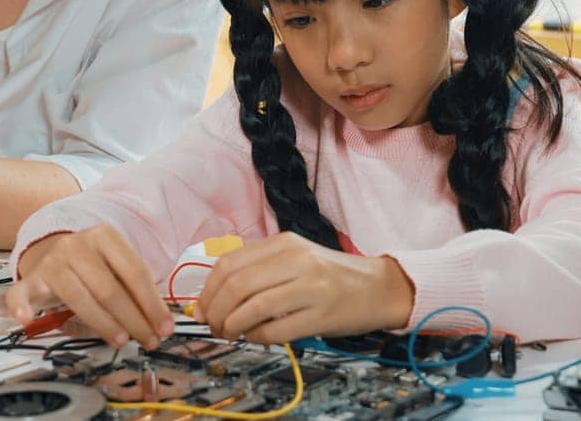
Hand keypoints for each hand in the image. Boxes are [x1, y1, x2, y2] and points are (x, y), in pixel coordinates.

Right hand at [6, 226, 174, 349]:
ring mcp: (51, 262)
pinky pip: (21, 294)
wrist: (50, 249)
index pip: (135, 272)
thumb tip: (160, 322)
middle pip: (110, 289)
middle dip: (133, 319)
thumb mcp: (114, 264)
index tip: (164, 326)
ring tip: (122, 340)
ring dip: (104, 324)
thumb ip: (133, 287)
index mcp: (105, 236)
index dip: (152, 303)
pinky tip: (27, 320)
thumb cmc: (92, 265)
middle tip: (148, 340)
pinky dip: (21, 307)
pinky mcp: (29, 280)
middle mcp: (76, 246)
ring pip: (80, 299)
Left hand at [197, 232, 415, 342]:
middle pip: (237, 285)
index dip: (207, 291)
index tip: (202, 309)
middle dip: (215, 311)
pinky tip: (257, 337)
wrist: (378, 287)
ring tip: (231, 333)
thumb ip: (260, 269)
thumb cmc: (331, 275)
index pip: (229, 264)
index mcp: (285, 243)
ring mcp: (311, 287)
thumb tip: (214, 297)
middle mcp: (297, 260)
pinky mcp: (321, 314)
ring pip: (253, 307)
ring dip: (232, 327)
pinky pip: (276, 330)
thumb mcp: (296, 258)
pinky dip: (257, 337)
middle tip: (213, 326)